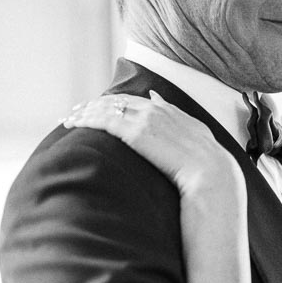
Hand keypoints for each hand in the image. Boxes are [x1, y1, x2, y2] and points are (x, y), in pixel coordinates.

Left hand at [63, 92, 243, 198]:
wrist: (214, 181)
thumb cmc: (212, 176)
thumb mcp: (202, 149)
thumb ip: (183, 131)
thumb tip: (166, 114)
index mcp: (176, 115)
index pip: (140, 102)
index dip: (119, 104)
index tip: (103, 108)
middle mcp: (160, 111)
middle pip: (120, 101)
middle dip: (95, 105)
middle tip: (76, 111)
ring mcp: (148, 120)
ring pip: (107, 108)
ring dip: (85, 112)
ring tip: (67, 119)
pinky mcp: (136, 133)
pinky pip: (104, 120)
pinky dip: (85, 119)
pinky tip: (72, 124)